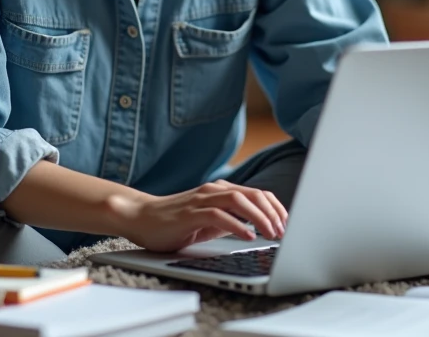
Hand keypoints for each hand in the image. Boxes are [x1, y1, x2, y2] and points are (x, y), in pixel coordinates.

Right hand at [107, 180, 288, 253]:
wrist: (141, 218)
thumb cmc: (175, 222)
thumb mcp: (210, 221)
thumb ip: (231, 220)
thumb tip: (258, 228)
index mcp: (220, 191)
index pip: (257, 194)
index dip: (275, 207)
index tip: (287, 224)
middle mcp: (213, 191)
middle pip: (252, 194)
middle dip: (272, 213)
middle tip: (284, 231)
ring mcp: (201, 200)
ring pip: (239, 201)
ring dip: (259, 217)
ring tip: (271, 233)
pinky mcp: (190, 213)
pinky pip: (218, 216)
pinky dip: (237, 225)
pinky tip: (248, 236)